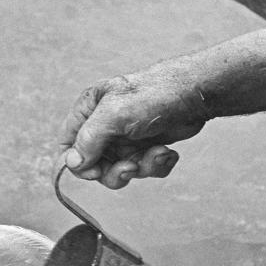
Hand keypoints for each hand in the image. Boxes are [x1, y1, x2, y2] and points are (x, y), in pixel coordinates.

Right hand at [59, 62, 209, 187]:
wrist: (197, 94)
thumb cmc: (155, 95)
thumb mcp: (114, 115)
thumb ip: (88, 140)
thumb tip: (70, 164)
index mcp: (90, 111)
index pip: (68, 145)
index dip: (77, 164)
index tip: (95, 171)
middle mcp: (105, 126)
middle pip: (94, 166)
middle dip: (115, 172)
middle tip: (131, 167)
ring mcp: (126, 138)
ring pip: (120, 171)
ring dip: (141, 168)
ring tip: (157, 153)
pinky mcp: (147, 146)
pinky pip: (144, 169)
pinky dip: (156, 166)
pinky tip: (167, 152)